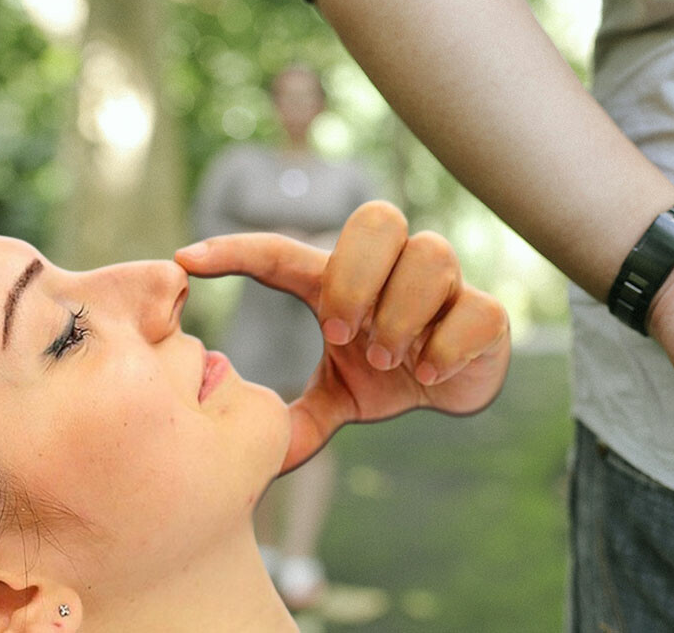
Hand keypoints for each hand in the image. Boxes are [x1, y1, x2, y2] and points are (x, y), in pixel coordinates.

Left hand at [176, 201, 510, 473]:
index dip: (236, 248)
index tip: (186, 261)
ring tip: (387, 359)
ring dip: (400, 312)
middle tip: (338, 332)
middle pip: (377, 219)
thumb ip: (299, 419)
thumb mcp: (338, 396)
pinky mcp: (487, 314)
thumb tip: (250, 453)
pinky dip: (444, 345)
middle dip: (354, 274)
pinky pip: (472, 309)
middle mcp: (396, 268)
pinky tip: (426, 374)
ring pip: (430, 256)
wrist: (457, 390)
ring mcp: (446, 287)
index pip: (285, 250)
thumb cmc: (389, 375)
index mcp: (347, 279)